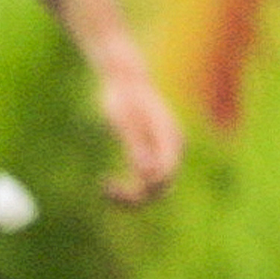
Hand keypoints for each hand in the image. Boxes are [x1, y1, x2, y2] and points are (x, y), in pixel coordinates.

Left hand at [96, 57, 182, 204]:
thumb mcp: (123, 122)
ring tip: (105, 189)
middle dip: (136, 197)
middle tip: (104, 191)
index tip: (106, 184)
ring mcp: (168, 151)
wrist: (126, 81)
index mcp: (169, 139)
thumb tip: (145, 173)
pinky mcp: (157, 153)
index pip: (163, 178)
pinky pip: (148, 179)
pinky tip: (107, 182)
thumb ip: (136, 146)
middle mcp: (174, 148)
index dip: (138, 190)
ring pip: (156, 187)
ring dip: (133, 194)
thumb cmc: (122, 98)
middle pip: (162, 188)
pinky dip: (131, 186)